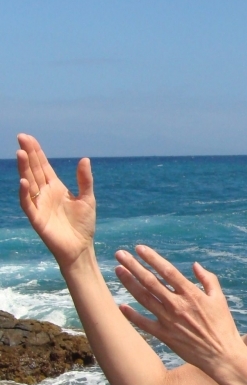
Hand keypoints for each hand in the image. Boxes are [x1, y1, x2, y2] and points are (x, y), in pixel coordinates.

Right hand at [17, 134, 95, 268]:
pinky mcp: (37, 218)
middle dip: (28, 154)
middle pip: (34, 170)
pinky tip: (24, 181)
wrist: (81, 247)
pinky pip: (28, 204)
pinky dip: (25, 193)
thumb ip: (84, 180)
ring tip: (21, 153)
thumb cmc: (83, 224)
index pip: (43, 166)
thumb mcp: (87, 198)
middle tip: (21, 137)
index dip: (36, 152)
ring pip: (29, 183)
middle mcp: (45, 194)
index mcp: (56, 187)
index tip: (28, 137)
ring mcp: (39, 205)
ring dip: (24, 169)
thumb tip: (85, 159)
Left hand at [114, 245, 245, 378]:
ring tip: (118, 271)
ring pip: (143, 298)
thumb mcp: (219, 299)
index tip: (139, 248)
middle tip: (120, 254)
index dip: (152, 258)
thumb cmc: (223, 325)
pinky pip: (143, 323)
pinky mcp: (164, 335)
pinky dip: (131, 315)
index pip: (167, 271)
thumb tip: (195, 265)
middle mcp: (177, 305)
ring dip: (129, 283)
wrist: (220, 355)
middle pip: (150, 281)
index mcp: (191, 294)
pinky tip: (121, 305)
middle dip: (133, 266)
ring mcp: (168, 320)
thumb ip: (208, 279)